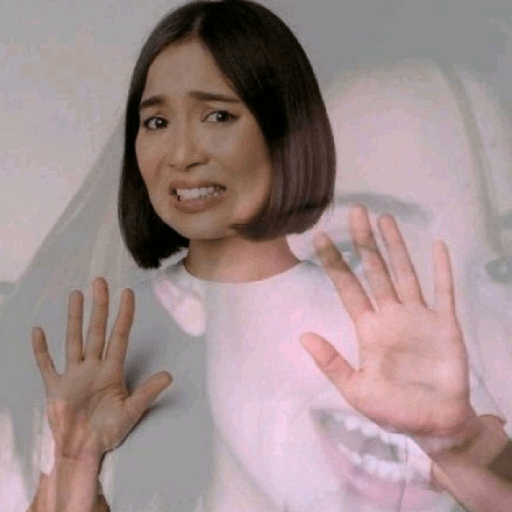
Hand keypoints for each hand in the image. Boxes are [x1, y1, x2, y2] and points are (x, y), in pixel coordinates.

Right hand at [32, 278, 171, 462]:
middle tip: (100, 281)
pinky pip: (46, 365)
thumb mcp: (131, 412)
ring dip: (74, 318)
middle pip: (97, 330)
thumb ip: (147, 393)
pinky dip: (41, 350)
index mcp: (112, 371)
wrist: (82, 451)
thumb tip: (170, 375)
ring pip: (74, 339)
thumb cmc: (108, 433)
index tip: (128, 292)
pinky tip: (38, 331)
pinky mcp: (56, 387)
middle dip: (99, 305)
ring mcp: (74, 375)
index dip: (124, 314)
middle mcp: (93, 367)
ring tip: (76, 295)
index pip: (119, 335)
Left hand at [301, 205, 478, 444]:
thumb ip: (331, 363)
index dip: (334, 262)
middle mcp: (391, 315)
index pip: (348, 287)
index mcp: (368, 328)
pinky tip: (437, 245)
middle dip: (364, 242)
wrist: (435, 424)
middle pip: (375, 269)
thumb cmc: (394, 410)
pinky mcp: (445, 323)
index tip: (320, 237)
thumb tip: (302, 336)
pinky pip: (444, 291)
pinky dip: (442, 270)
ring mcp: (418, 316)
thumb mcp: (356, 390)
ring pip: (405, 272)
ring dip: (396, 246)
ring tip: (385, 218)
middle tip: (355, 211)